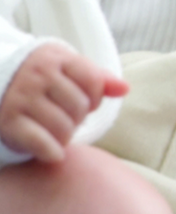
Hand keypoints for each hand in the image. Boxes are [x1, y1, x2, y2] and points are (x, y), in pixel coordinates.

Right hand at [0, 44, 128, 162]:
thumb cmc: (42, 77)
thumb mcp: (68, 68)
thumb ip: (97, 78)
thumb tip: (125, 89)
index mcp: (57, 59)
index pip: (93, 80)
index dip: (96, 98)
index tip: (88, 103)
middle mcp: (38, 76)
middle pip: (79, 106)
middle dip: (79, 117)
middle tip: (68, 118)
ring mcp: (21, 98)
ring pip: (62, 126)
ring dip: (66, 135)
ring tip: (60, 131)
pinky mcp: (8, 121)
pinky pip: (39, 142)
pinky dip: (51, 151)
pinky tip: (55, 154)